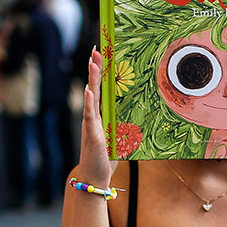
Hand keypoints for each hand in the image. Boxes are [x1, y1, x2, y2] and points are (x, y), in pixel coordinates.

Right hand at [76, 47, 114, 186]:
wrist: (95, 177)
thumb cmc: (106, 158)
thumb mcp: (119, 137)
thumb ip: (123, 125)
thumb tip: (138, 116)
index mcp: (101, 115)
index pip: (102, 89)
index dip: (101, 72)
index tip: (102, 54)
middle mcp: (94, 116)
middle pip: (95, 87)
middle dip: (95, 68)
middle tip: (95, 49)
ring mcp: (91, 124)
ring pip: (91, 97)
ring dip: (92, 79)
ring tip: (92, 62)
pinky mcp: (92, 134)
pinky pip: (89, 115)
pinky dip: (88, 102)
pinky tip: (88, 90)